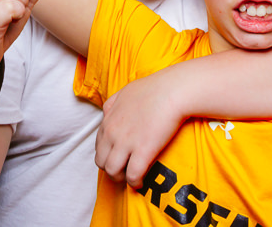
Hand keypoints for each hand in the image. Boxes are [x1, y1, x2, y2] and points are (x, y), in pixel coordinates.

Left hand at [96, 70, 184, 187]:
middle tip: (124, 169)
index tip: (119, 157)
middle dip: (111, 168)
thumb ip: (112, 104)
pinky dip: (134, 182)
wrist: (172, 91)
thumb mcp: (124, 92)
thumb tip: (108, 114)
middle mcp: (112, 133)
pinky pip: (132, 176)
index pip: (98, 145)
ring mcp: (126, 143)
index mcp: (108, 119)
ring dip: (120, 177)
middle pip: (101, 162)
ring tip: (131, 177)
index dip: (108, 155)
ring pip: (112, 171)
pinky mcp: (143, 151)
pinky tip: (141, 182)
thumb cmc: (153, 88)